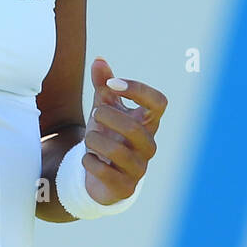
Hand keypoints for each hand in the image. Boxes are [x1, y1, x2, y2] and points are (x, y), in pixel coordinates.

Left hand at [83, 56, 166, 205]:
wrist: (101, 174)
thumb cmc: (108, 134)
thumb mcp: (104, 108)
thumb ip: (103, 85)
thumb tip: (99, 60)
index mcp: (148, 122)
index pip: (159, 102)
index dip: (138, 90)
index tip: (112, 84)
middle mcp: (148, 145)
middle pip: (134, 128)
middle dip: (108, 117)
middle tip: (95, 114)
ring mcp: (139, 168)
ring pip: (118, 151)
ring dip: (95, 140)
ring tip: (88, 138)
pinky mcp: (125, 187)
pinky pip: (105, 172)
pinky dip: (90, 161)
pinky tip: (87, 158)